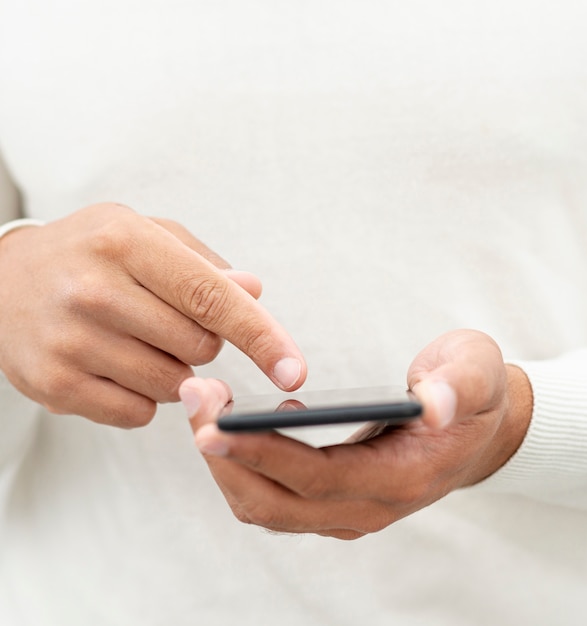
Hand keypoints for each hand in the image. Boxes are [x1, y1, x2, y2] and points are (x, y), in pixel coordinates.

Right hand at [0, 204, 305, 426]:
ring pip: (173, 385)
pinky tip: (116, 363)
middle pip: (200, 347)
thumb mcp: (146, 234)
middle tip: (171, 320)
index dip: (261, 336)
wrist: (2, 282)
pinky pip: (139, 413)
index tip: (293, 371)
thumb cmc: (90, 254)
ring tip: (137, 337)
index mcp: (125, 242)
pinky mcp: (53, 385)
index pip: (212, 297)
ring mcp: (69, 341)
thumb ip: (205, 264)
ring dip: (174, 369)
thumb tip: (254, 293)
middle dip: (204, 341)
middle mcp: (92, 290)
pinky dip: (144, 396)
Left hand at [181, 330, 531, 539]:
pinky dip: (242, 466)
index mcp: (400, 477)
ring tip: (203, 406)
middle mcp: (367, 508)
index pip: (315, 477)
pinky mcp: (332, 501)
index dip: (260, 453)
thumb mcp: (477, 374)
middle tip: (194, 397)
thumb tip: (433, 406)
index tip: (210, 423)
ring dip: (226, 462)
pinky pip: (272, 498)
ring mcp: (347, 511)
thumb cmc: (472, 395)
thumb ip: (459, 386)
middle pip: (274, 502)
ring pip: (265, 507)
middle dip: (225, 455)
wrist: (480, 430)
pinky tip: (231, 423)